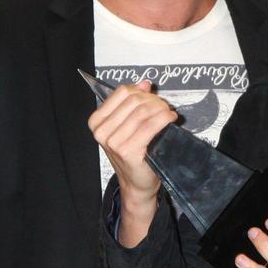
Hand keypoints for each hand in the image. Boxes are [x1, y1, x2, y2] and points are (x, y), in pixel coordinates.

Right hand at [87, 80, 177, 246]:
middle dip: (154, 100)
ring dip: (161, 109)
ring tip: (168, 113)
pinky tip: (170, 120)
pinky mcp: (128, 150)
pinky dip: (164, 119)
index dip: (141, 91)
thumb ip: (132, 104)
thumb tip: (144, 84)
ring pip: (143, 111)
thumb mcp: (126, 126)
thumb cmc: (133, 155)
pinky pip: (151, 125)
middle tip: (164, 107)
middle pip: (134, 100)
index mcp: (97, 121)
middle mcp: (102, 131)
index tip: (152, 97)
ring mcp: (114, 142)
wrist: (136, 182)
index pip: (122, 92)